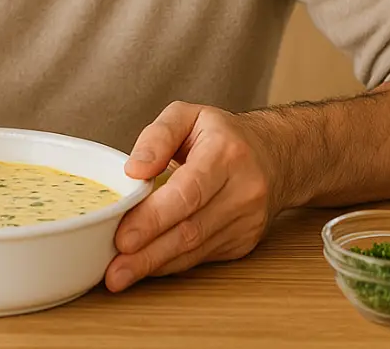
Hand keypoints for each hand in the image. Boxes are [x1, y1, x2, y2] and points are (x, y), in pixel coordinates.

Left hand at [105, 101, 280, 291]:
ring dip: (155, 265)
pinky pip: (202, 256)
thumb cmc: (223, 135)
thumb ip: (158, 136)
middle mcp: (244, 189)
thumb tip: (134, 170)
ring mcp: (248, 220)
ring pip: (196, 249)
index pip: (188, 192)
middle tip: (114, 271)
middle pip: (190, 229)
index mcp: (226, 153)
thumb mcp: (188, 116)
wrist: (276, 154)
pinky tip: (148, 266)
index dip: (154, 218)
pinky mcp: (245, 240)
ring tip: (121, 275)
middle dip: (148, 253)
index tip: (123, 237)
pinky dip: (172, 263)